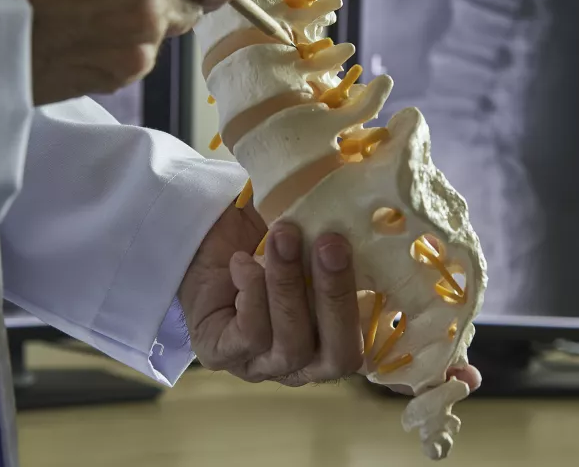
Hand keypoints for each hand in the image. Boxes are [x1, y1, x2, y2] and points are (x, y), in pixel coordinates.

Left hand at [178, 203, 362, 385]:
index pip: (369, 345)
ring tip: (283, 236)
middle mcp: (305, 362)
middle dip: (336, 296)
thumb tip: (364, 213)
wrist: (204, 235)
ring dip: (288, 285)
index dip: (374, 318)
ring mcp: (263, 365)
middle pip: (338, 356)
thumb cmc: (265, 237)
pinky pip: (250, 337)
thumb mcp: (308, 236)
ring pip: (291, 345)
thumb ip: (337, 241)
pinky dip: (253, 293)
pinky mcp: (222, 355)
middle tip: (330, 245)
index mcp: (336, 337)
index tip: (368, 264)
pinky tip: (242, 261)